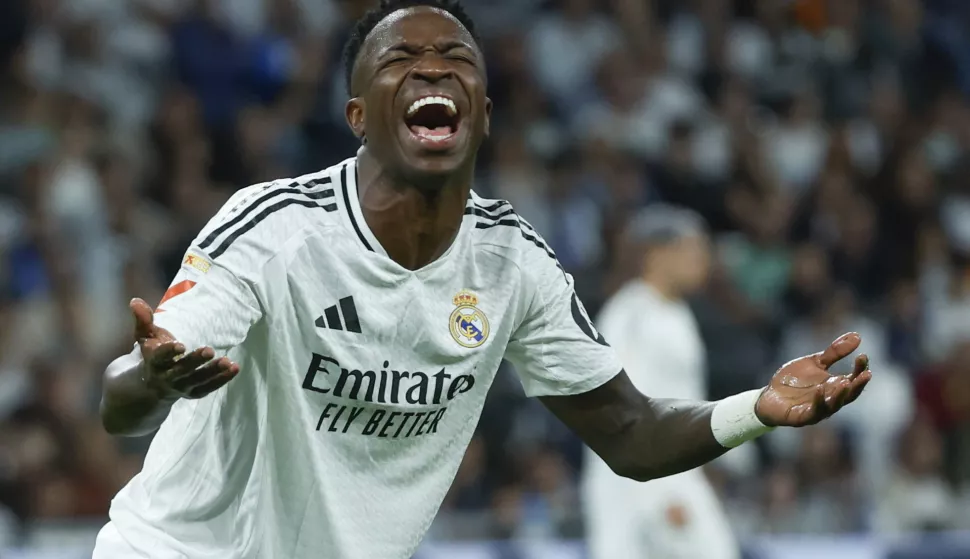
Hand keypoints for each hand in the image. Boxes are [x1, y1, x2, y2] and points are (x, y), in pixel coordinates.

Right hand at [131, 298, 239, 399]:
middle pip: (181, 371)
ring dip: (213, 372)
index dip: (169, 352)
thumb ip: (143, 320)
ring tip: (227, 361)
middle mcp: (167, 377)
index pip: (160, 358)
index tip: (180, 345)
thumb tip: (135, 301)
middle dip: (195, 361)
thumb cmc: (152, 354)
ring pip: (197, 381)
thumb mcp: (145, 337)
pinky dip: (222, 379)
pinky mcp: (194, 392)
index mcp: (154, 363)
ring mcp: (181, 386)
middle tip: (209, 350)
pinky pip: (209, 387)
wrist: (151, 387)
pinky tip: (235, 367)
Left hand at [755, 332, 871, 426]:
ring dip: (841, 395)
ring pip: (834, 406)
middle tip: (866, 374)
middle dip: (858, 385)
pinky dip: (818, 402)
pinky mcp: (801, 417)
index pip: (853, 379)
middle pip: (849, 395)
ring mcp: (817, 410)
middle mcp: (829, 400)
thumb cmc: (794, 380)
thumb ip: (834, 352)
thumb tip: (858, 336)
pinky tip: (819, 390)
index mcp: (834, 387)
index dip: (860, 369)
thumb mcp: (814, 362)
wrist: (769, 395)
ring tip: (845, 382)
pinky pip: (813, 412)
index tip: (863, 356)